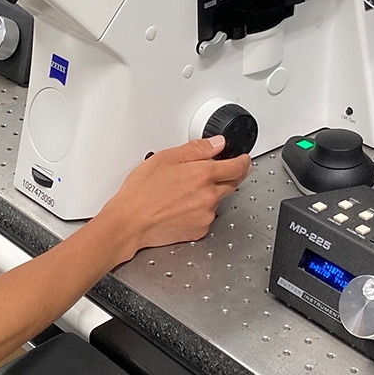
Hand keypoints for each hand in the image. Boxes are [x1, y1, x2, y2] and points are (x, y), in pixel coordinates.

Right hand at [98, 137, 250, 263]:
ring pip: (218, 200)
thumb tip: (217, 143)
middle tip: (216, 171)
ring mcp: (206, 215)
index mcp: (202, 175)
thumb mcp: (165, 158)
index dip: (243, 161)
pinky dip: (201, 210)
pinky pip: (207, 216)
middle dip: (230, 175)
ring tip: (185, 191)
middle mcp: (209, 196)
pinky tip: (183, 206)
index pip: (237, 167)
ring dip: (211, 193)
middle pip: (233, 183)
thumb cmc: (141, 191)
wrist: (130, 223)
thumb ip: (196, 149)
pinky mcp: (199, 231)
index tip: (243, 159)